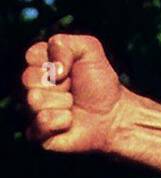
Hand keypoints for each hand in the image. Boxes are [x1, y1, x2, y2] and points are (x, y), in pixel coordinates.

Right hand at [22, 34, 129, 152]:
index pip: (31, 56)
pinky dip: (62, 121)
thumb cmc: (101, 84)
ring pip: (35, 99)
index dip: (54, 62)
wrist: (115, 115)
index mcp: (41, 67)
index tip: (69, 70)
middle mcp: (33, 88)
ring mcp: (32, 110)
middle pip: (28, 78)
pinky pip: (41, 122)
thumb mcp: (90, 51)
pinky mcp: (37, 133)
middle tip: (72, 89)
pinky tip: (70, 122)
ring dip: (63, 102)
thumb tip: (52, 66)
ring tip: (73, 105)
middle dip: (59, 83)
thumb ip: (67, 44)